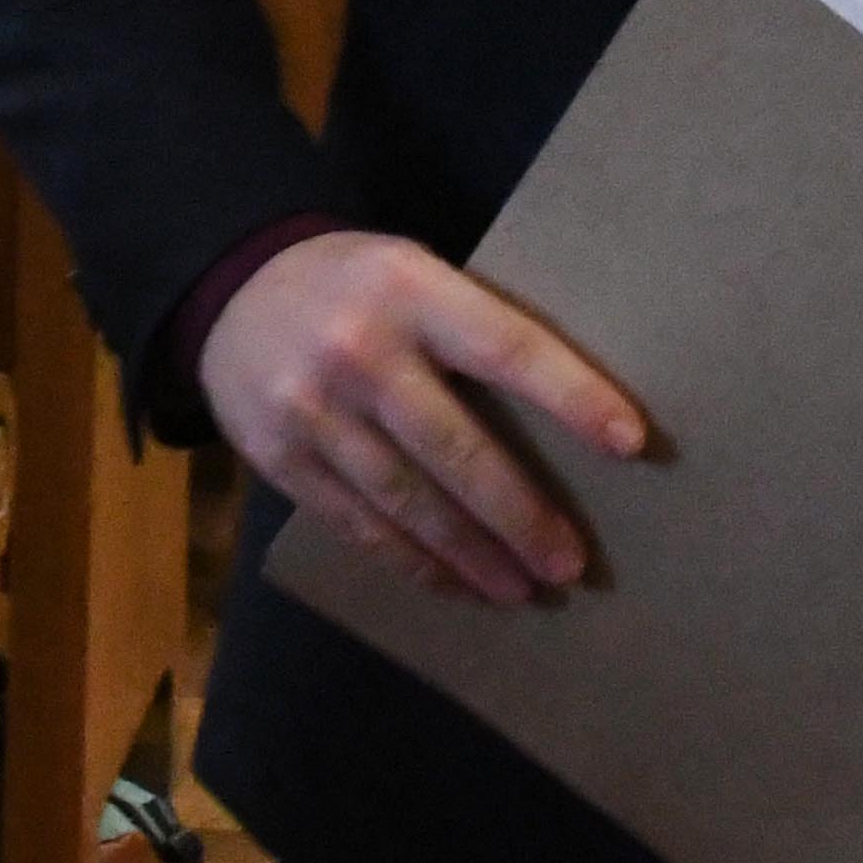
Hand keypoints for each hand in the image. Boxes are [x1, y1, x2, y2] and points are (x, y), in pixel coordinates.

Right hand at [201, 228, 647, 605]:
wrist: (232, 285)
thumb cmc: (358, 282)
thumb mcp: (414, 271)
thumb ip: (469, 326)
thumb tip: (571, 407)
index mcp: (413, 289)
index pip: (507, 347)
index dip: (572, 396)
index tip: (630, 442)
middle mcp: (363, 351)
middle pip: (457, 447)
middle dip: (520, 514)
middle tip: (571, 564)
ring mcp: (315, 409)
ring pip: (407, 500)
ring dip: (472, 554)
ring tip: (524, 591)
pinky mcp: (281, 458)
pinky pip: (358, 523)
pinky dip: (411, 562)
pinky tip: (454, 585)